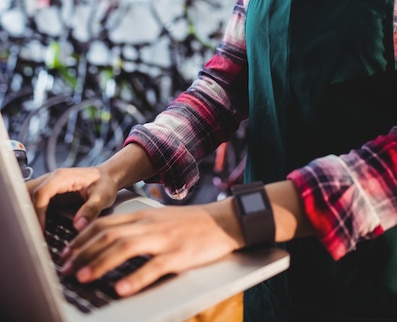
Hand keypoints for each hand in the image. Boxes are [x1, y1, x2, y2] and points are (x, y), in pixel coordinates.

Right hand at [27, 166, 117, 230]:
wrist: (107, 177)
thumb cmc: (105, 183)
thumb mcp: (103, 196)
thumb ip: (91, 209)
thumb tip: (78, 225)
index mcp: (62, 177)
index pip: (41, 194)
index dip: (37, 213)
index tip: (40, 230)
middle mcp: (52, 179)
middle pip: (27, 193)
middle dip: (24, 212)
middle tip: (28, 233)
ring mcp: (48, 186)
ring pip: (26, 196)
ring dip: (25, 213)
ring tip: (29, 232)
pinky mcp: (49, 194)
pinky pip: (33, 202)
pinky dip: (30, 214)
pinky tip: (34, 228)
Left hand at [61, 198, 242, 296]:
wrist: (222, 221)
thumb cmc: (188, 223)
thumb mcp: (158, 219)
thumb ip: (135, 228)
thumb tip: (107, 243)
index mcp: (142, 216)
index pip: (103, 224)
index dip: (81, 240)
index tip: (66, 255)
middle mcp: (149, 225)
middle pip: (108, 235)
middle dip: (83, 253)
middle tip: (66, 269)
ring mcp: (164, 239)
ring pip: (125, 248)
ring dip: (101, 263)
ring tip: (84, 277)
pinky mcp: (179, 255)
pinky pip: (154, 266)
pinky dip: (135, 278)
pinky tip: (121, 289)